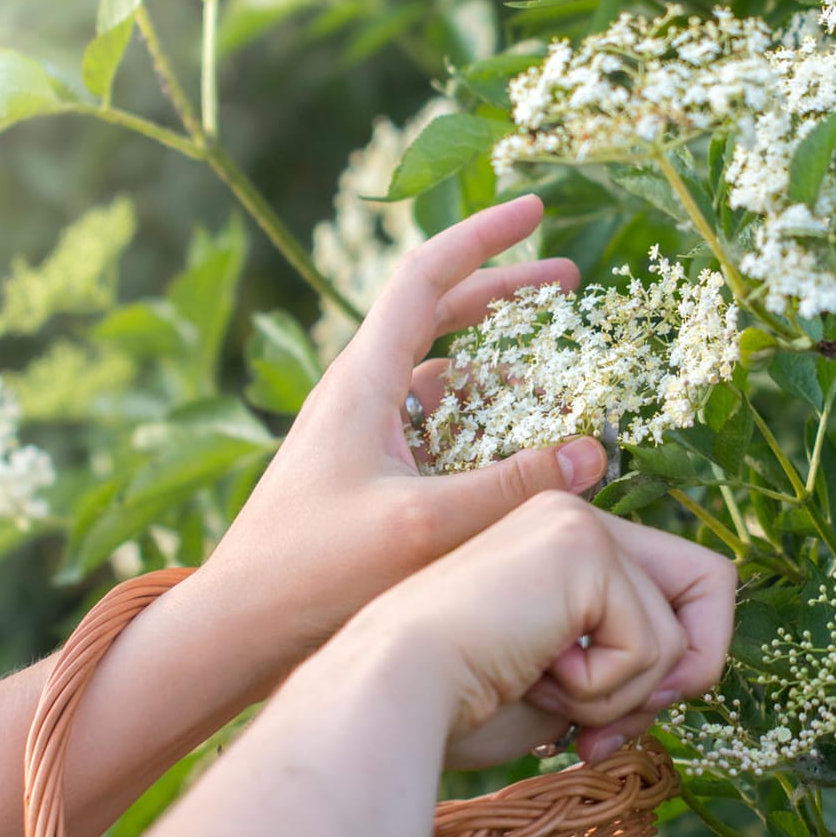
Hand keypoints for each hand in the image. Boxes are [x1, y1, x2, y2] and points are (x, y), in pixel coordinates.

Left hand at [195, 196, 608, 674]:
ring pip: (446, 379)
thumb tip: (597, 451)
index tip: (537, 209)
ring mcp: (364, 433)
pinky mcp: (368, 474)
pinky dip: (482, 430)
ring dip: (504, 377)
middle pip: (442, 313)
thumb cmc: (313, 573)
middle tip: (571, 283)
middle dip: (508, 294)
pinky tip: (522, 459)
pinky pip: (436, 431)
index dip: (485, 235)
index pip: (427, 275)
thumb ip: (515, 487)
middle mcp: (361, 393)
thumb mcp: (426, 526)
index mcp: (363, 379)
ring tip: (566, 400)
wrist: (238, 627)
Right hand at [350, 491, 736, 766]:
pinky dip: (604, 691)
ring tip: (543, 689)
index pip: (678, 589)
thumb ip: (627, 667)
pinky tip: (537, 675)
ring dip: (619, 698)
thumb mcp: (564, 688)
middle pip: (711, 587)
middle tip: (602, 730)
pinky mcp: (582, 545)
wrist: (390, 695)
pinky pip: (652, 645)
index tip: (601, 731)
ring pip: (677, 636)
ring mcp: (579, 522)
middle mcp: (575, 516)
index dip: (669, 669)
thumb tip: (695, 671)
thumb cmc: (453, 704)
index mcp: (562, 546)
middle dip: (677, 678)